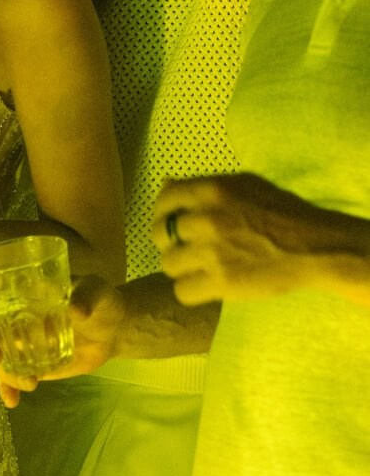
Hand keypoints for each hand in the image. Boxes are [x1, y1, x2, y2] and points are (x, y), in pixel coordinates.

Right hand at [0, 275, 126, 407]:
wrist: (115, 332)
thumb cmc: (103, 302)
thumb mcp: (97, 292)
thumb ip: (86, 297)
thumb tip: (75, 310)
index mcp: (23, 295)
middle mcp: (16, 319)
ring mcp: (23, 344)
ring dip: (4, 372)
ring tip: (30, 383)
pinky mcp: (34, 364)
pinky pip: (14, 376)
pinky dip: (9, 388)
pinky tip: (12, 401)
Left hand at [152, 172, 344, 304]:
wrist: (315, 247)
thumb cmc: (282, 212)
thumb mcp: (244, 185)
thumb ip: (202, 186)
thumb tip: (165, 184)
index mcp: (212, 190)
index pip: (164, 200)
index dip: (165, 214)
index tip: (174, 223)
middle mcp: (207, 219)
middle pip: (160, 234)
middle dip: (170, 242)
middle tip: (188, 248)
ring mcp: (212, 252)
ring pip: (168, 264)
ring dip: (182, 268)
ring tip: (200, 267)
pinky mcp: (222, 282)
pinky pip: (182, 291)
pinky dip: (191, 290)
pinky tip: (206, 285)